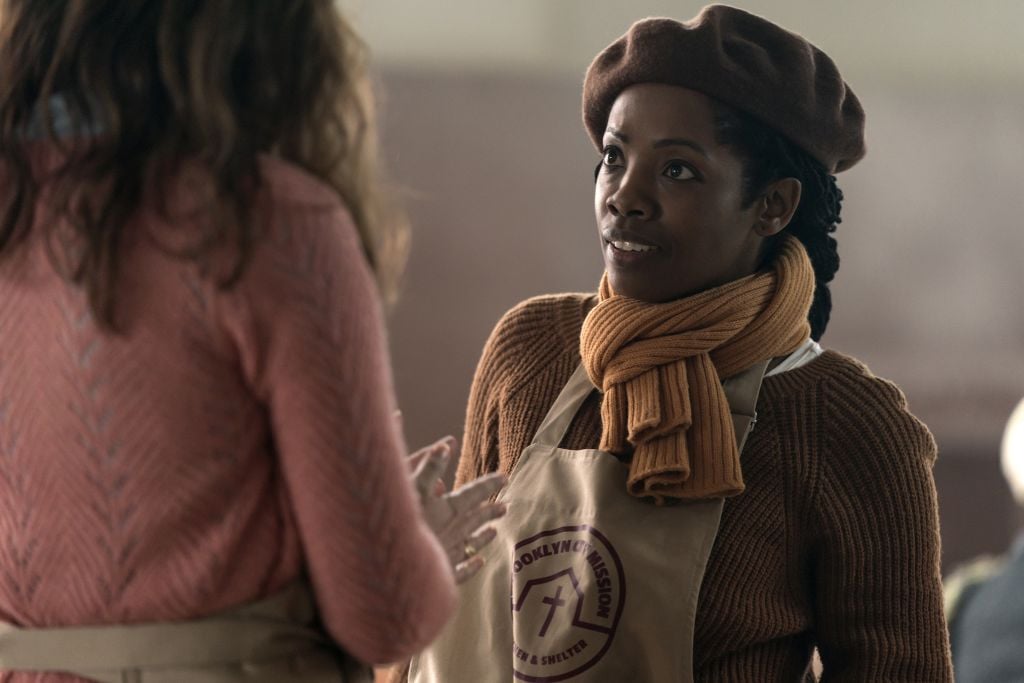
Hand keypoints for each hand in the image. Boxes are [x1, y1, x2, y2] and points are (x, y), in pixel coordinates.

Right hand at [410, 437, 506, 583]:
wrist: (396, 564)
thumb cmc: (401, 522)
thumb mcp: (413, 488)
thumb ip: (430, 467)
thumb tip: (445, 446)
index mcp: (449, 508)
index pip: (474, 493)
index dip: (489, 484)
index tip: (505, 477)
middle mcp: (455, 531)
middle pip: (476, 518)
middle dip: (490, 510)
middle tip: (505, 506)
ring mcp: (450, 553)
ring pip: (472, 543)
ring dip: (483, 536)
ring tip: (495, 531)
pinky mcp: (442, 572)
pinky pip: (462, 568)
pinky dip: (472, 565)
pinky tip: (480, 562)